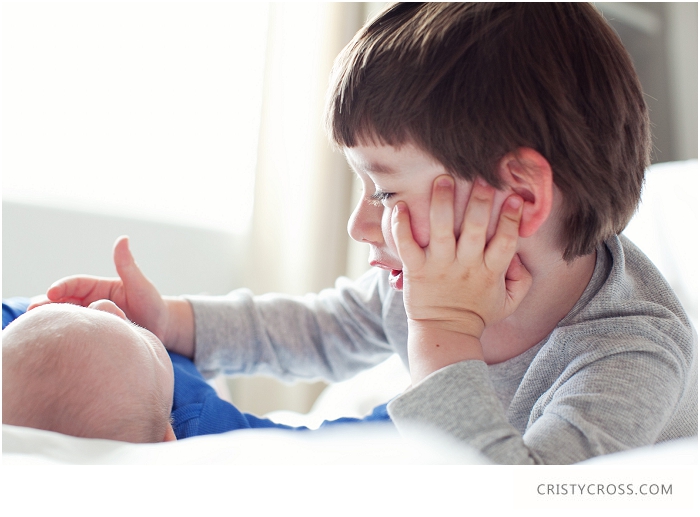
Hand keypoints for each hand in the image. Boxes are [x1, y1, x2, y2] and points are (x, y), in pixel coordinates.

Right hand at [30, 236, 193, 355]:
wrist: (161, 331)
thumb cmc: (152, 305)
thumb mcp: (141, 285)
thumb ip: (128, 265)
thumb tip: (122, 239)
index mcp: (98, 288)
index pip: (75, 284)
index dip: (62, 287)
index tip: (51, 292)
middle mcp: (89, 303)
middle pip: (62, 302)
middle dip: (46, 305)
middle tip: (34, 312)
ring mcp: (90, 321)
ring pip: (65, 319)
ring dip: (51, 322)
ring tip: (39, 328)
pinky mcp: (92, 338)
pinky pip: (75, 336)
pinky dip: (63, 337)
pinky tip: (55, 344)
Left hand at [392, 176, 531, 379]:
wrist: (444, 334)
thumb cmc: (477, 313)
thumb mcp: (509, 302)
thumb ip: (521, 279)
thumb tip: (520, 255)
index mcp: (490, 271)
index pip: (504, 241)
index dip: (510, 219)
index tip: (513, 197)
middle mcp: (465, 266)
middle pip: (474, 230)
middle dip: (478, 202)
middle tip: (481, 177)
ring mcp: (439, 267)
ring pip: (441, 231)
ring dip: (442, 203)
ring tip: (442, 179)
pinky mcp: (416, 270)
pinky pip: (407, 245)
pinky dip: (402, 226)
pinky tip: (400, 206)